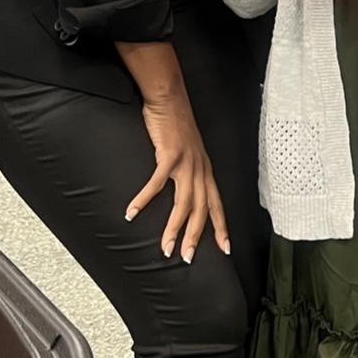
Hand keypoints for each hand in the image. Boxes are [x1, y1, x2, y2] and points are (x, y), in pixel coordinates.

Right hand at [125, 89, 229, 261]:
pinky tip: (132, 212)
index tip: (225, 249)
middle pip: (201, 210)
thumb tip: (183, 192)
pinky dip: (144, 199)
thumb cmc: (177, 126)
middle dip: (195, 236)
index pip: (217, 204)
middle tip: (186, 258)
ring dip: (174, 228)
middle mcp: (200, 169)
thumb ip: (189, 172)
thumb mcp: (190, 153)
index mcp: (206, 171)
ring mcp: (186, 162)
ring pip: (184, 203)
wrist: (170, 99)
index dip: (222, 227)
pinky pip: (156, 183)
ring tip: (165, 248)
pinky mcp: (169, 154)